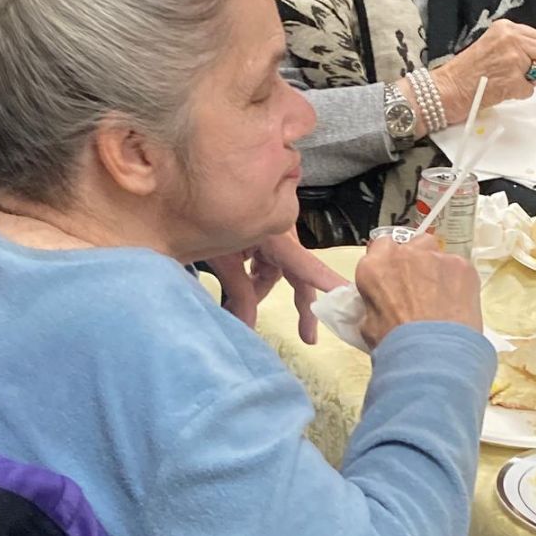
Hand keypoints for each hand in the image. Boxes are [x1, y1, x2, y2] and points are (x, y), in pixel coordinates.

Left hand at [206, 229, 348, 344]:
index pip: (304, 265)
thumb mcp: (222, 261)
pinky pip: (265, 263)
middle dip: (301, 306)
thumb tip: (250, 326)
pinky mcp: (262, 237)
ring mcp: (272, 236)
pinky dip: (254, 279)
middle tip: (308, 337)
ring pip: (275, 271)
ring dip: (260, 291)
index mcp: (274, 237)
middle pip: (296, 274)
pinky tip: (235, 291)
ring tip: (236, 308)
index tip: (346, 294)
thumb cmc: (205, 221)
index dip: (326, 281)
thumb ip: (239, 293)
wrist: (189, 198)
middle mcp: (280, 236)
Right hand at [355, 232, 482, 349]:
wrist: (433, 355)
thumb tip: (380, 304)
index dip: (388, 261)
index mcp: (375, 266)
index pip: (380, 246)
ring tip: (440, 293)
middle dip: (413, 259)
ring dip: (435, 266)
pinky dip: (458, 281)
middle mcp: (404, 254)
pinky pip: (458, 267)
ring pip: (436, 252)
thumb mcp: (368, 324)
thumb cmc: (395, 344)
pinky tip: (457, 303)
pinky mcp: (462, 266)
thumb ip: (373, 303)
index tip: (393, 276)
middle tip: (417, 285)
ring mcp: (436, 257)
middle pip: (410, 244)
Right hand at [431, 19, 535, 124]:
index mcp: (504, 28)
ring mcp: (514, 59)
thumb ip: (509, 45)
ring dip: (531, 80)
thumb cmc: (463, 71)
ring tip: (512, 84)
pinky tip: (503, 92)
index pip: (535, 36)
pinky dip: (520, 94)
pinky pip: (529, 89)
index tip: (534, 61)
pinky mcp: (514, 80)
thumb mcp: (487, 45)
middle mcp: (511, 39)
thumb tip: (532, 54)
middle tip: (532, 77)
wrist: (448, 89)